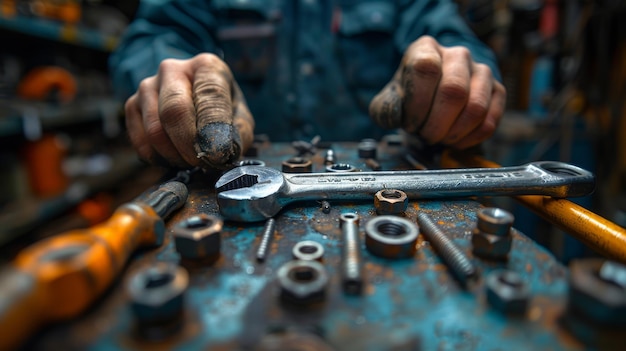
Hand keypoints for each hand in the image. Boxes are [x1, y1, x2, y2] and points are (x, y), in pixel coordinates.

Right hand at [125, 53, 253, 168]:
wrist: (196, 101)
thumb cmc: (223, 111)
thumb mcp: (241, 119)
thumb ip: (237, 134)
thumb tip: (220, 152)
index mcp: (206, 66)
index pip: (209, 96)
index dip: (213, 131)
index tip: (218, 156)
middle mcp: (173, 69)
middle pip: (174, 111)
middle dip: (189, 146)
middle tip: (203, 164)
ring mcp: (148, 85)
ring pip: (154, 130)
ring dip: (175, 155)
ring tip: (192, 161)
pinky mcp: (132, 105)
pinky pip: (140, 142)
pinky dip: (159, 158)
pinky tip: (175, 157)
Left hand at [369, 36, 505, 148]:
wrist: (432, 93)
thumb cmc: (410, 96)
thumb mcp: (390, 100)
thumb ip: (385, 109)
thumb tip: (395, 116)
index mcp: (426, 48)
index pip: (426, 69)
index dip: (417, 103)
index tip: (410, 123)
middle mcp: (457, 54)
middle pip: (454, 91)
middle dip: (436, 124)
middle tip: (425, 136)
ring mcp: (481, 71)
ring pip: (475, 108)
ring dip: (454, 133)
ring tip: (440, 138)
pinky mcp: (497, 91)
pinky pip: (490, 121)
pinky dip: (470, 139)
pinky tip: (455, 141)